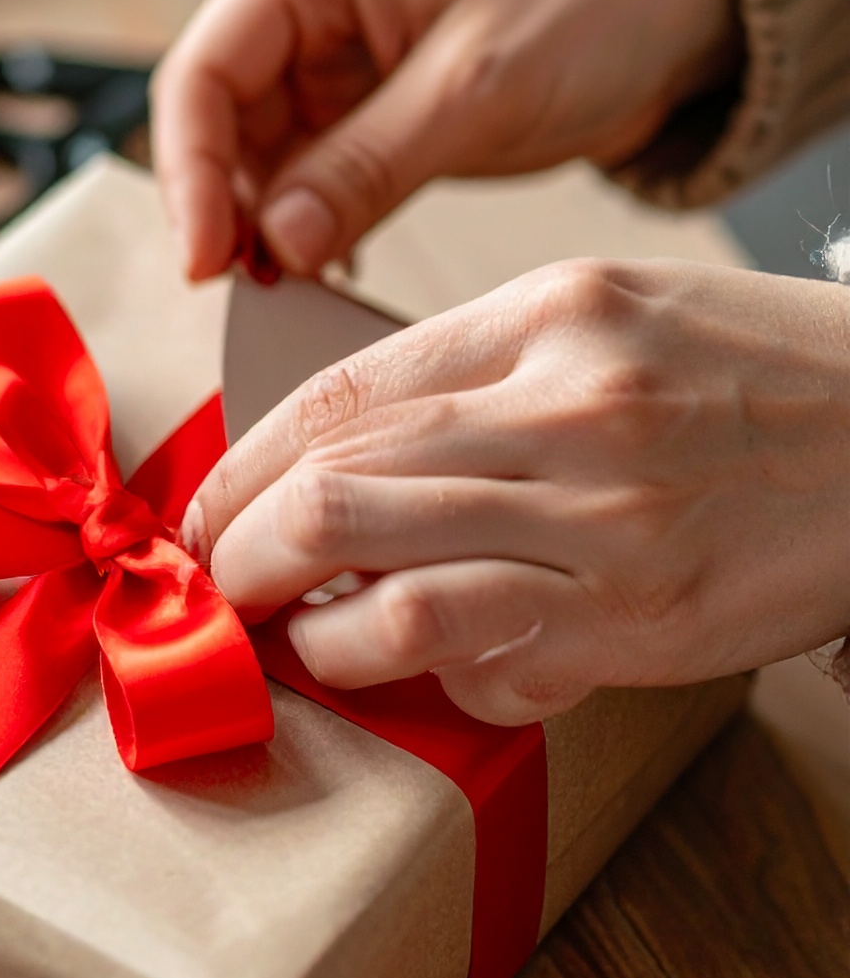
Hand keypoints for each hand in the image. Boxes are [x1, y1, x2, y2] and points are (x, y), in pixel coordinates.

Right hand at [152, 0, 739, 279]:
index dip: (190, 173)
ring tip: (295, 287)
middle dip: (229, 208)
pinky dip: (311, 227)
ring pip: (259, 159)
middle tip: (256, 290)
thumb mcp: (475, 87)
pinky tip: (329, 269)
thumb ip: (366, 167)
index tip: (207, 261)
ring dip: (268, 227)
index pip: (204, 72)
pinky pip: (310, 178)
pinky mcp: (368, 108)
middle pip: (219, 121)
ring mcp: (334, 59)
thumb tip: (277, 246)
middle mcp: (307, 3)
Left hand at [182, 261, 849, 723]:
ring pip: (365, 567)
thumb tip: (353, 450)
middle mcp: (561, 404)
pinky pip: (461, 647)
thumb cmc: (768, 379)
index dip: (242, 461)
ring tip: (282, 631)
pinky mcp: (634, 616)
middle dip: (235, 546)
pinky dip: (393, 663)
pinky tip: (387, 662)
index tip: (210, 506)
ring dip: (291, 615)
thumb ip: (486, 370)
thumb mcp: (623, 316)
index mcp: (546, 315)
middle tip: (217, 582)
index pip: (337, 390)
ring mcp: (598, 516)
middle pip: (327, 480)